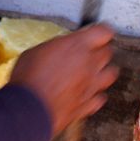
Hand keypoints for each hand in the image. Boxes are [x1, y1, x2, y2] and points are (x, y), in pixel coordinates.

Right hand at [9, 23, 119, 137]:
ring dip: (104, 71)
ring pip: (110, 74)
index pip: (103, 32)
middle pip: (108, 52)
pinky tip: (88, 93)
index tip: (97, 31)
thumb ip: (55, 48)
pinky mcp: (87, 105)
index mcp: (77, 46)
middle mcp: (89, 64)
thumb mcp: (36, 51)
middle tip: (91, 50)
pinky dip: (96, 95)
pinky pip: (100, 98)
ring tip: (94, 71)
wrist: (29, 109)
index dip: (101, 31)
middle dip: (101, 49)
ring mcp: (91, 86)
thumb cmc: (29, 79)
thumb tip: (57, 48)